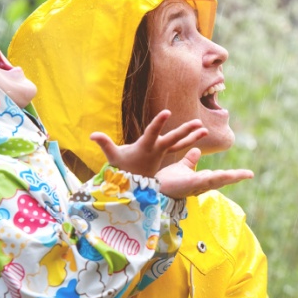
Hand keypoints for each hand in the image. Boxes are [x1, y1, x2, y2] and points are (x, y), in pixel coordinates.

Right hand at [90, 110, 206, 177]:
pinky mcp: (165, 154)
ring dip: (193, 136)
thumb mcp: (113, 156)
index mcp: (145, 147)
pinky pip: (180, 147)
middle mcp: (157, 149)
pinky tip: (200, 133)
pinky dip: (190, 141)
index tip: (167, 112)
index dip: (159, 123)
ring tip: (205, 128)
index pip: (152, 132)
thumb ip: (104, 144)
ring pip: (180, 143)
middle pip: (173, 139)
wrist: (132, 184)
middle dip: (185, 131)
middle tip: (198, 123)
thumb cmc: (121, 168)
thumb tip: (92, 135)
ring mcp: (163, 152)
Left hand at [156, 147, 253, 198]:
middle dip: (237, 177)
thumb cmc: (167, 181)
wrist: (154, 189)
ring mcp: (198, 185)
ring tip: (245, 174)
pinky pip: (207, 180)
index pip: (220, 176)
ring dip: (232, 177)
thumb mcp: (182, 167)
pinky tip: (227, 174)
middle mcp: (202, 184)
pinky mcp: (191, 184)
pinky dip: (218, 178)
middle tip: (250, 174)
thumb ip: (190, 160)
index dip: (232, 175)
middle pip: (223, 180)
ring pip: (218, 180)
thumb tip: (197, 150)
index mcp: (201, 180)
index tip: (246, 173)